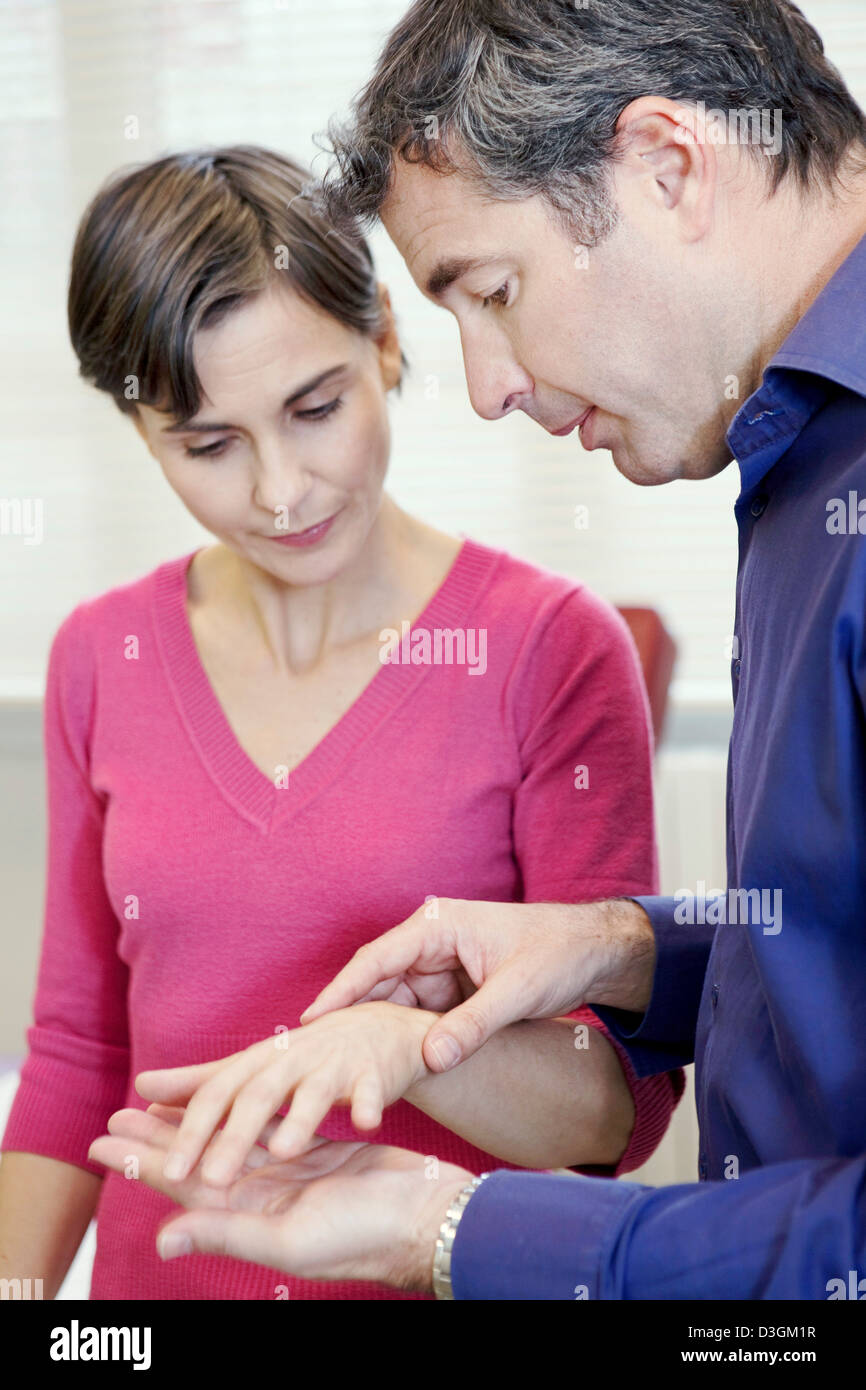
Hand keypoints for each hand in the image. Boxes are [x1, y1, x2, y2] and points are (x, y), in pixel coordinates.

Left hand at [87, 1104, 469, 1290]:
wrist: (430, 1216)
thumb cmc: (362, 1234)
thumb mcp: (287, 1239)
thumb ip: (226, 1234)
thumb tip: (162, 1241)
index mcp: (251, 1207)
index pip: (182, 1179)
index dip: (140, 1157)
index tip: (102, 1138)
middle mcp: (269, 1187)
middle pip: (206, 1150)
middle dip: (164, 1131)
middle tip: (124, 1108)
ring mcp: (300, 1168)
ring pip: (242, 1133)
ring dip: (207, 1118)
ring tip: (176, 1101)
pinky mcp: (332, 1149)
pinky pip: (291, 1125)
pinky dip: (272, 1112)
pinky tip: (259, 1102)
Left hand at [134, 1002, 437, 1187]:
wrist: (382, 1030)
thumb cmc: (308, 1058)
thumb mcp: (253, 1067)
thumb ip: (199, 1082)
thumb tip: (143, 1086)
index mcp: (259, 1064)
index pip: (217, 1094)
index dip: (192, 1131)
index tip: (170, 1170)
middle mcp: (293, 1061)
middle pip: (259, 1095)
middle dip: (233, 1136)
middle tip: (210, 1178)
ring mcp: (336, 1065)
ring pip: (314, 1092)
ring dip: (299, 1119)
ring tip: (282, 1152)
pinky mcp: (375, 1072)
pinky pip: (371, 1090)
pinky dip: (368, 1104)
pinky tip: (364, 1123)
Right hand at [300, 897, 654, 1072]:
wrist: (594, 952)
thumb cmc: (557, 953)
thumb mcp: (518, 990)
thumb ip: (475, 1024)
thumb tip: (431, 1059)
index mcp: (438, 925)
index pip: (376, 959)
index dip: (340, 991)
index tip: (309, 1020)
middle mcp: (430, 944)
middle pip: (377, 986)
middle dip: (351, 1021)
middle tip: (316, 1060)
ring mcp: (439, 969)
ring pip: (394, 1008)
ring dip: (378, 1037)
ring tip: (342, 1072)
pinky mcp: (451, 992)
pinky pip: (417, 1019)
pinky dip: (405, 1043)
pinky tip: (385, 1071)